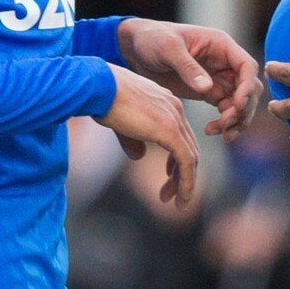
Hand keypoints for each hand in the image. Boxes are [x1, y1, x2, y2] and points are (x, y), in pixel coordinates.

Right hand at [96, 64, 199, 207]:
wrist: (99, 86)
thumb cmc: (103, 98)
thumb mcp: (121, 122)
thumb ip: (133, 139)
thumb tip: (139, 156)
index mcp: (166, 102)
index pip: (181, 135)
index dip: (177, 160)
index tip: (168, 177)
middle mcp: (175, 108)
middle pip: (188, 147)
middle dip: (181, 175)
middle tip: (170, 195)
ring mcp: (174, 118)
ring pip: (190, 156)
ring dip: (185, 183)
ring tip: (177, 202)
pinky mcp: (169, 129)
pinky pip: (186, 160)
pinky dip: (186, 181)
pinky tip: (182, 196)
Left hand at [117, 19, 263, 141]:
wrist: (135, 49)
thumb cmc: (152, 39)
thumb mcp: (168, 49)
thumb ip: (188, 67)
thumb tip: (207, 88)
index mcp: (220, 45)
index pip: (246, 66)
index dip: (247, 87)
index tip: (237, 105)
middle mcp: (225, 61)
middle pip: (249, 88)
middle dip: (243, 108)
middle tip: (226, 125)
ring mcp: (219, 77)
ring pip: (241, 102)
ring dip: (237, 119)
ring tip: (221, 134)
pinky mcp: (209, 91)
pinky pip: (226, 109)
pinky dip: (224, 122)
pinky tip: (211, 131)